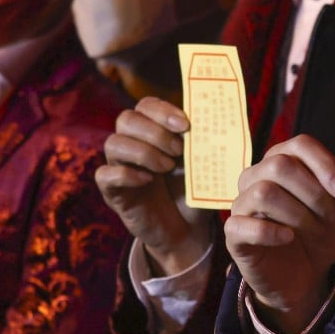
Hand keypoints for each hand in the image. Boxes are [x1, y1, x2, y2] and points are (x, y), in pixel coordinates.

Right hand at [96, 96, 212, 275]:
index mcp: (155, 131)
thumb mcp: (209, 164)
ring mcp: (120, 166)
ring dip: (143, 152)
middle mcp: (133, 144)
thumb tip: (230, 123)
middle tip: (179, 150)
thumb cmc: (198, 190)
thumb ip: (213, 143)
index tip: (186, 125)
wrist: (188, 228)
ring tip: (167, 167)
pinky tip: (147, 181)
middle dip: (155, 132)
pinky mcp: (113, 191)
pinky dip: (126, 174)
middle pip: (126, 119)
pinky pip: (104, 174)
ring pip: (113, 143)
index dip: (162, 110)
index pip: (146, 105)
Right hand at [224, 134, 334, 333]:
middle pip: (279, 165)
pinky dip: (269, 232)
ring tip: (313, 232)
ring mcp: (242, 204)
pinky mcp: (234, 234)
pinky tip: (288, 239)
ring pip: (263, 192)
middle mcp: (257, 177)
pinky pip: (242, 224)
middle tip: (330, 218)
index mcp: (284, 161)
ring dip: (296, 214)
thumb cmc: (322, 236)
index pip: (300, 145)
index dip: (324, 165)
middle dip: (313, 193)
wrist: (304, 275)